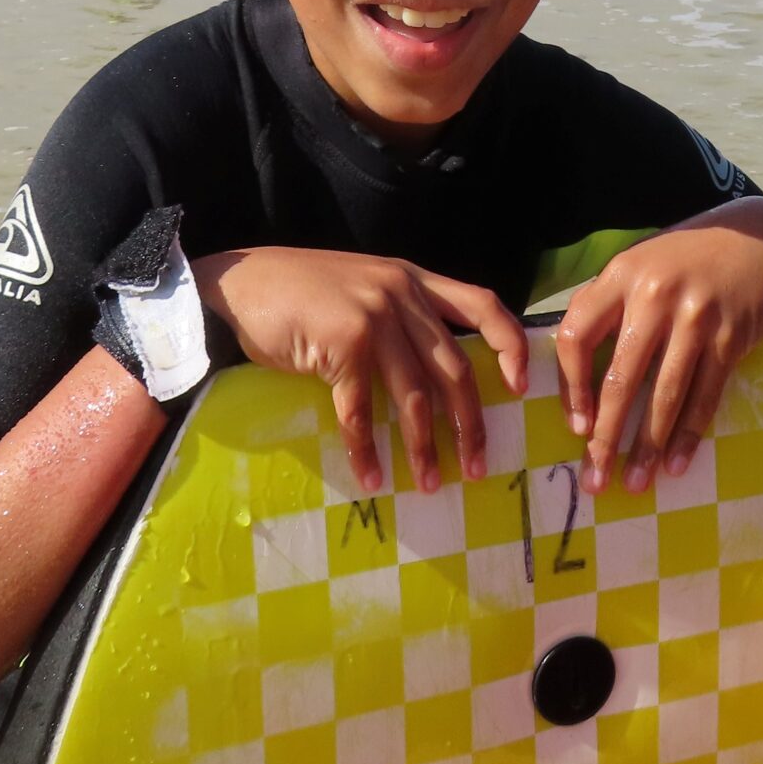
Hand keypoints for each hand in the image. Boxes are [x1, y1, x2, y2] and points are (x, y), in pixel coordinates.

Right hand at [194, 247, 528, 494]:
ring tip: (430, 483)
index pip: (483, 304)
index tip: (520, 387)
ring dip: (424, 446)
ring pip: (414, 395)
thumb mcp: (365, 287)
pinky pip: (361, 410)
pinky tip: (372, 476)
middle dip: (469, 422)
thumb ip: (401, 316)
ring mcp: (373, 318)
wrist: (241, 282)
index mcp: (413, 279)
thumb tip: (436, 379)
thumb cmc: (300, 291)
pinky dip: (366, 449)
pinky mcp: (342, 344)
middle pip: (455, 366)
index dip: (510, 345)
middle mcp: (401, 294)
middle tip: (478, 465)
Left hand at [554, 200, 762, 494]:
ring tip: (635, 483)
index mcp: (620, 276)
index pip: (576, 337)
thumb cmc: (690, 259)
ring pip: (664, 395)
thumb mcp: (642, 264)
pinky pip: (705, 396)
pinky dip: (688, 435)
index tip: (574, 427)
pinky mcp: (731, 336)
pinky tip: (676, 463)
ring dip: (647, 446)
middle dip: (604, 436)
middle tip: (595, 478)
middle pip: (619, 377)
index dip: (570, 386)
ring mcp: (695, 316)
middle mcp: (654, 295)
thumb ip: (609, 305)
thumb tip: (574, 371)